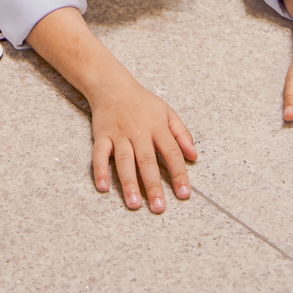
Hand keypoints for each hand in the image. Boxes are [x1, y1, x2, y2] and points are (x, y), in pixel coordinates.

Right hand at [88, 73, 196, 212]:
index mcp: (157, 126)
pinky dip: (100, 170)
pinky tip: (103, 187)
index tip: (184, 194)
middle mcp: (138, 132)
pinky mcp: (102, 135)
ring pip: (124, 160)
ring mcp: (119, 134)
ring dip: (129, 182)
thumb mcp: (167, 112)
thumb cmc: (143, 102)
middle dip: (153, 185)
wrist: (112, 85)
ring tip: (134, 203)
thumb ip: (182, 134)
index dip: (179, 174)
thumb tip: (194, 156)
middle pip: (147, 161)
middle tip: (158, 207)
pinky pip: (99, 154)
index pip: (171, 152)